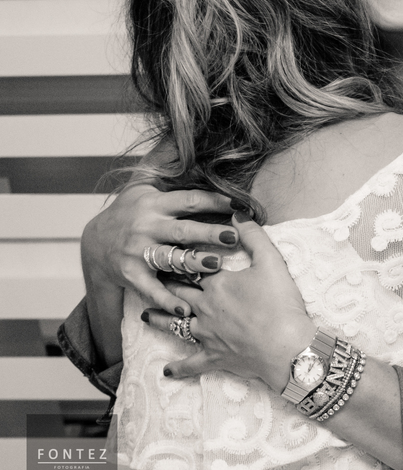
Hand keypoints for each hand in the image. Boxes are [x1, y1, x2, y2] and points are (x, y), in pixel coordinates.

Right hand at [83, 185, 234, 317]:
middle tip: (234, 236)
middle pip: (183, 229)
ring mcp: (138, 252)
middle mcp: (147, 227)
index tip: (240, 204)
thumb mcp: (145, 189)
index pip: (190, 200)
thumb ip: (172, 179)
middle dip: (209, 232)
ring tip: (216, 264)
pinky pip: (152, 289)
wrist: (95, 242)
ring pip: (170, 258)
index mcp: (155, 204)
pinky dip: (168, 300)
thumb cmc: (130, 213)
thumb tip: (202, 161)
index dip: (216, 200)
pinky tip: (185, 309)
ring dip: (193, 262)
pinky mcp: (132, 275)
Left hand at [142, 212, 314, 392]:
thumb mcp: (271, 262)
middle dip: (164, 284)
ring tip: (145, 315)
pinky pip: (191, 363)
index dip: (182, 259)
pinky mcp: (214, 357)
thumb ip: (253, 236)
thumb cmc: (281, 304)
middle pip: (178, 293)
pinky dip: (179, 367)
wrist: (286, 347)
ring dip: (159, 319)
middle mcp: (205, 308)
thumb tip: (236, 212)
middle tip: (150, 277)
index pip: (193, 267)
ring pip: (175, 325)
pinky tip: (167, 370)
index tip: (168, 250)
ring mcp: (207, 334)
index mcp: (217, 284)